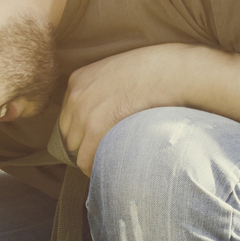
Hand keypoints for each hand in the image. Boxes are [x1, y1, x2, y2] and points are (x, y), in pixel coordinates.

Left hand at [59, 43, 212, 175]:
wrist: (172, 72)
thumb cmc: (155, 70)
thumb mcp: (118, 72)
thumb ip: (104, 89)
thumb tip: (106, 111)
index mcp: (78, 79)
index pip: (67, 116)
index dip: (81, 130)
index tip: (95, 139)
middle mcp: (75, 95)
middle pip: (68, 133)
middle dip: (83, 145)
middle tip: (103, 153)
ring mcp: (83, 112)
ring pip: (75, 149)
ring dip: (90, 157)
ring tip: (108, 162)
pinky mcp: (96, 128)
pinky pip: (85, 160)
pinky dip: (94, 168)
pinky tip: (108, 170)